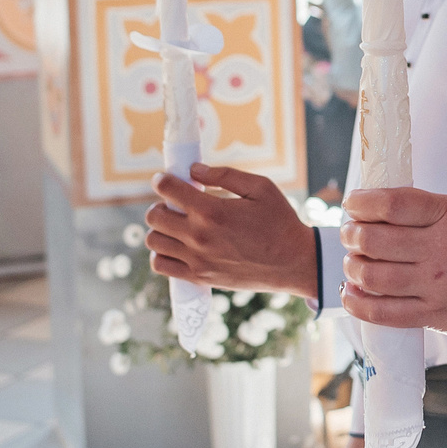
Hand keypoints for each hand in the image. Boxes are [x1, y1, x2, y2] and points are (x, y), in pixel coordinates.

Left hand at [145, 164, 316, 297]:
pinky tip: (177, 246)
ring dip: (160, 229)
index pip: (168, 190)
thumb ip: (225, 175)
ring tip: (176, 226)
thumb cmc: (280, 221)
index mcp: (213, 211)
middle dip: (160, 204)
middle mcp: (200, 236)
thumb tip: (193, 170)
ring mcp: (197, 259)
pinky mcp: (199, 277)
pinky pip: (161, 265)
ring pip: (154, 241)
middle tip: (174, 204)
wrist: (293, 262)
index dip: (162, 180)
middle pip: (154, 216)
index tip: (164, 180)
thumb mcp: (260, 187)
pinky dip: (161, 254)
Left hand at [341, 187, 446, 344]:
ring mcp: (437, 285)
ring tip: (353, 263)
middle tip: (349, 234)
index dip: (362, 203)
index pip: (392, 204)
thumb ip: (428, 209)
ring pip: (372, 276)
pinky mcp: (435, 315)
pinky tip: (351, 294)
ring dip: (352, 268)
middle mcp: (441, 249)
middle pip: (374, 240)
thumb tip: (380, 207)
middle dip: (351, 235)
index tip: (353, 204)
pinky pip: (383, 313)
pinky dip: (358, 303)